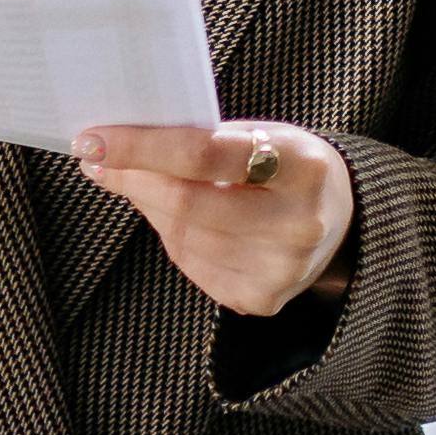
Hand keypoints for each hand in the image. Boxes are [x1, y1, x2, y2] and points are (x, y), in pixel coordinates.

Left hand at [72, 122, 352, 316]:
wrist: (340, 221)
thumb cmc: (287, 167)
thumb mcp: (263, 135)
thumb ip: (203, 141)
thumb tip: (120, 147)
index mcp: (302, 166)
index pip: (204, 154)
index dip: (142, 147)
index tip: (94, 138)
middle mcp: (298, 222)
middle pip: (186, 202)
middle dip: (133, 178)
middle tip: (99, 159)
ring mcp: (281, 268)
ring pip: (182, 236)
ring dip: (148, 205)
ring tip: (142, 183)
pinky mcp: (262, 299)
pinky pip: (191, 265)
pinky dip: (173, 237)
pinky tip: (177, 218)